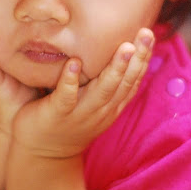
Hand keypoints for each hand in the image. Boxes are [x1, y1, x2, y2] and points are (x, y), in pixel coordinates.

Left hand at [11, 28, 153, 158]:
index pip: (132, 80)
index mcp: (110, 105)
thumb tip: (108, 42)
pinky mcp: (57, 114)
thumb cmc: (66, 119)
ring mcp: (80, 113)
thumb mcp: (91, 101)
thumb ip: (101, 79)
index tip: (149, 35)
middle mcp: (101, 109)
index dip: (143, 59)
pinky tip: (74, 63)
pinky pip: (66, 97)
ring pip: (103, 90)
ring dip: (115, 69)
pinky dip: (71, 81)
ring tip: (125, 47)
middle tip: (146, 34)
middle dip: (137, 58)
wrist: (41, 155)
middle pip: (125, 83)